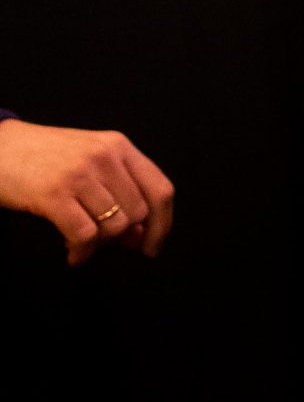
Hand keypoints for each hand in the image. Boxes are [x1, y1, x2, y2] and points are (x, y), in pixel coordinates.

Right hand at [0, 120, 172, 264]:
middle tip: (103, 244)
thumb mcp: (88, 160)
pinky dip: (82, 252)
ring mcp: (80, 174)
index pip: (160, 189)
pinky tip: (73, 254)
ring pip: (114, 226)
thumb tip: (139, 235)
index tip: (152, 246)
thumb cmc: (42, 158)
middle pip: (138, 212)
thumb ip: (118, 188)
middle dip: (123, 237)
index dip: (162, 224)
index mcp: (119, 146)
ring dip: (100, 246)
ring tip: (81, 245)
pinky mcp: (54, 193)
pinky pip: (85, 235)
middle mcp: (105, 157)